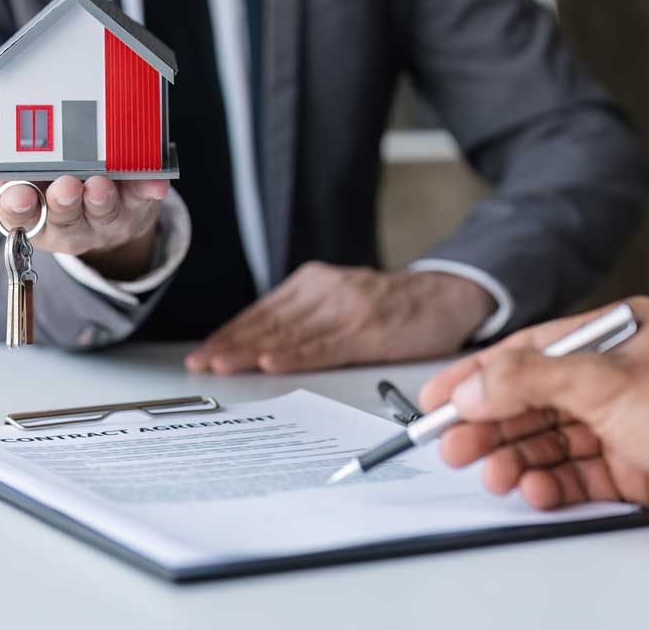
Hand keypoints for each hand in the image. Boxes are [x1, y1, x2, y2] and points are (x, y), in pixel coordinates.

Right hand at [0, 173, 168, 279]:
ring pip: (102, 213)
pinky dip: (148, 188)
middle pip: (63, 220)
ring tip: (98, 185)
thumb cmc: (49, 188)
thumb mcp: (15, 188)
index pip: (15, 216)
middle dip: (63, 204)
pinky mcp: (136, 205)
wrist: (103, 209)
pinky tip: (155, 183)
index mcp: (31, 217)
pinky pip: (144, 197)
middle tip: (64, 188)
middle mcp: (68, 224)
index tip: (16, 193)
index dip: (15, 206)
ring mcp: (104, 217)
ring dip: (101, 200)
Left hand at [184, 262, 495, 374]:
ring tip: (222, 366)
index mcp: (313, 283)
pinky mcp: (368, 328)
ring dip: (251, 352)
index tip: (204, 352)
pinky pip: (323, 346)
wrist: (447, 296)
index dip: (230, 333)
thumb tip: (259, 346)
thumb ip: (305, 316)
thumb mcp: (341, 299)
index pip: (261, 312)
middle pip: (268, 322)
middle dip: (230, 344)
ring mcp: (345, 307)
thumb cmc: (391, 307)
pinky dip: (294, 356)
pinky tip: (271, 364)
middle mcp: (325, 290)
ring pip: (288, 334)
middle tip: (201, 363)